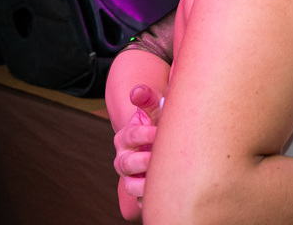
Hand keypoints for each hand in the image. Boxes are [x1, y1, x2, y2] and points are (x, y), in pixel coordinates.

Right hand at [113, 84, 162, 219]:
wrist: (156, 143)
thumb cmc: (157, 124)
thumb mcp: (154, 111)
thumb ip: (148, 100)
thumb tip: (138, 91)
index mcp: (126, 137)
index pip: (131, 135)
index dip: (144, 134)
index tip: (159, 131)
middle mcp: (124, 158)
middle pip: (127, 163)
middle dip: (142, 161)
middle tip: (158, 158)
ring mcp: (131, 176)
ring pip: (131, 185)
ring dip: (144, 185)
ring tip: (161, 181)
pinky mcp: (141, 191)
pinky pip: (142, 200)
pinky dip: (151, 200)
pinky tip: (167, 196)